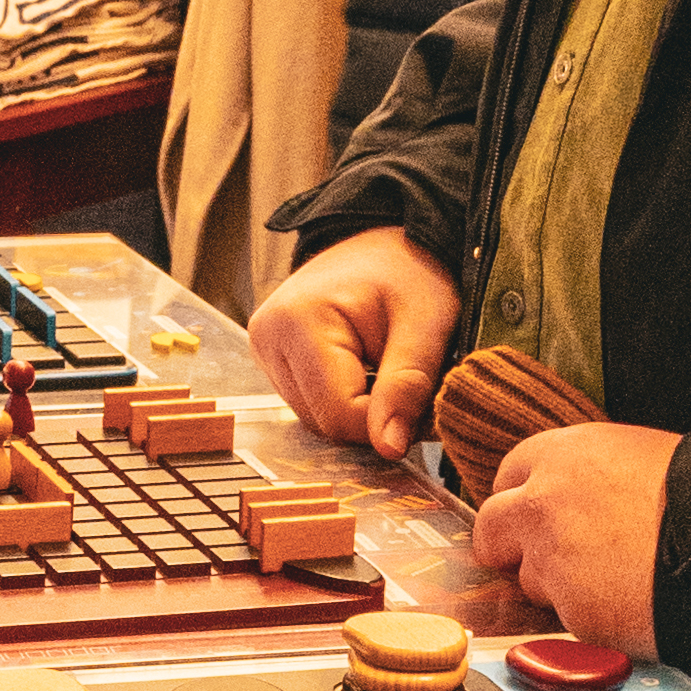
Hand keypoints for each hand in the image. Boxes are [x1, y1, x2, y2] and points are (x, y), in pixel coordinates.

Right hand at [251, 226, 458, 459]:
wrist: (384, 241)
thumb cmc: (409, 270)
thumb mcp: (426, 322)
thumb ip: (407, 385)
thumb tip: (390, 448)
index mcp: (297, 322)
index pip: (339, 415)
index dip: (388, 424)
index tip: (426, 405)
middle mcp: (267, 338)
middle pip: (325, 423)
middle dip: (375, 417)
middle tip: (414, 385)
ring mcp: (264, 349)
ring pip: (318, 420)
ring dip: (362, 410)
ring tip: (389, 369)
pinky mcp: (272, 359)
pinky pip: (313, 405)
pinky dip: (347, 400)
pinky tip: (367, 370)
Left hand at [471, 416, 676, 655]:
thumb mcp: (640, 458)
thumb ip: (588, 477)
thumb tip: (574, 498)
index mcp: (564, 455)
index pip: (509, 474)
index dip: (523, 499)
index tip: (534, 516)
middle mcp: (543, 504)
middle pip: (492, 530)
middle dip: (510, 546)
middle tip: (543, 559)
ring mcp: (553, 562)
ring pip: (530, 582)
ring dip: (558, 587)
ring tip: (616, 580)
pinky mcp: (574, 613)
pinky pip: (567, 619)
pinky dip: (592, 617)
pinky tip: (633, 604)